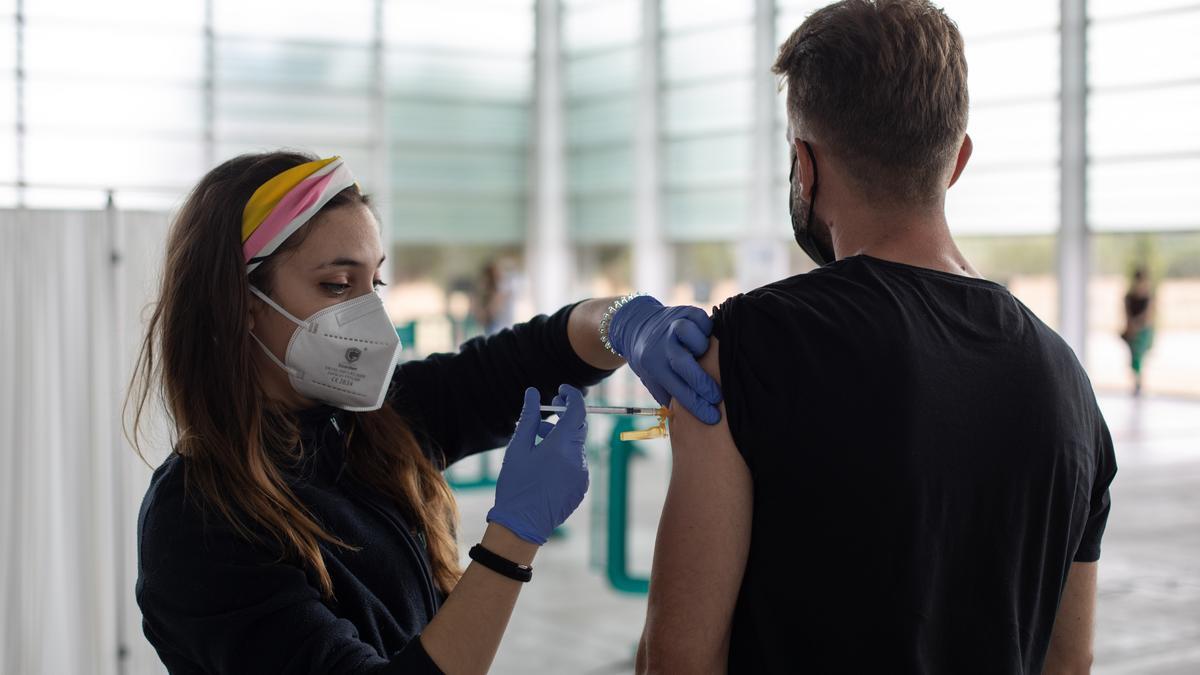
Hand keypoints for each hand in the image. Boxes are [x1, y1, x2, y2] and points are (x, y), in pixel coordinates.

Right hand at [487, 385, 588, 544]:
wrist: (522, 525)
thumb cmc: (516, 486)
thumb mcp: (518, 448)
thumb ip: (528, 418)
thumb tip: (533, 393)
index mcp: (562, 447)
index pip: (578, 410)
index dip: (571, 396)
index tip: (561, 390)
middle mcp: (578, 459)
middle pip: (579, 427)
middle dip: (565, 415)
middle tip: (549, 408)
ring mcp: (582, 475)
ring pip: (576, 445)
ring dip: (561, 437)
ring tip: (537, 438)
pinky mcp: (581, 487)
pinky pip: (576, 462)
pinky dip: (564, 455)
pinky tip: (544, 462)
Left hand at [608, 296, 722, 423]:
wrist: (636, 325)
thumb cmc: (650, 359)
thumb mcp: (650, 379)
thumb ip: (668, 395)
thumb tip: (691, 418)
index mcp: (653, 365)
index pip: (677, 390)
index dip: (696, 405)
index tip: (712, 417)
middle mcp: (662, 345)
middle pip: (685, 365)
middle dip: (704, 384)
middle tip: (719, 397)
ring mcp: (674, 326)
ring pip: (695, 338)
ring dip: (703, 349)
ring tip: (705, 356)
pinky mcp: (685, 311)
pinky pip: (703, 321)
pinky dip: (708, 329)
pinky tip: (707, 338)